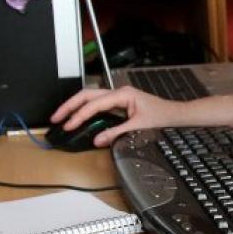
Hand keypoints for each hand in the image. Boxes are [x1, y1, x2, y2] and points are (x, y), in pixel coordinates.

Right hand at [50, 85, 181, 146]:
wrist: (176, 115)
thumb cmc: (162, 117)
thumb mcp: (139, 127)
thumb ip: (116, 133)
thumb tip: (96, 140)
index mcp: (122, 94)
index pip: (94, 104)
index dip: (79, 115)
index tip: (68, 125)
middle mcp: (118, 92)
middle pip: (87, 95)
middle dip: (70, 105)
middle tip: (56, 118)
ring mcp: (118, 97)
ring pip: (91, 98)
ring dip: (76, 107)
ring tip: (62, 117)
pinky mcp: (119, 104)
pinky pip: (98, 105)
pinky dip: (86, 111)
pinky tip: (78, 119)